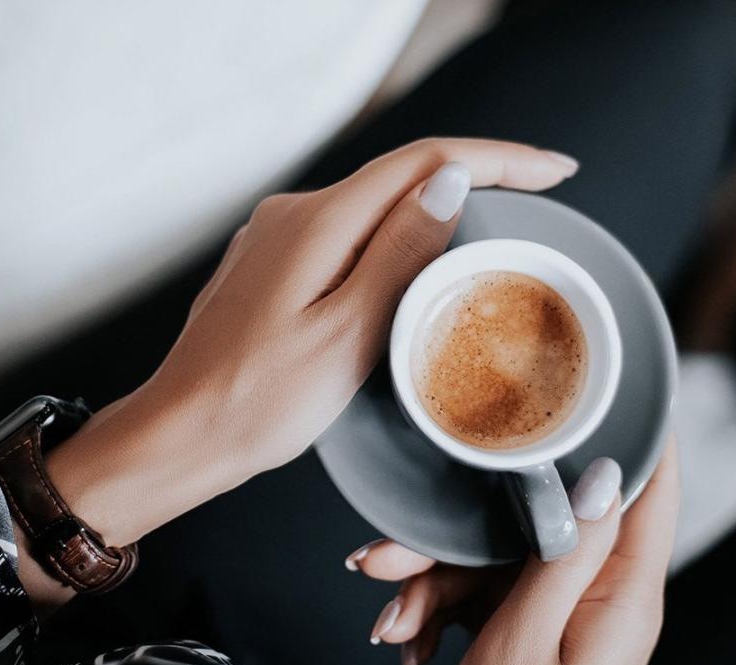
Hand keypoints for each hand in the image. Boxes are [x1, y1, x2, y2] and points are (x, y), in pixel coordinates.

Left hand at [18, 139, 577, 606]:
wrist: (180, 435)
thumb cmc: (258, 401)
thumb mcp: (349, 334)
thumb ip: (400, 253)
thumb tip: (450, 183)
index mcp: (317, 223)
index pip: (425, 163)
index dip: (499, 159)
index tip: (555, 171)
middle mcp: (294, 214)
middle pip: (402, 175)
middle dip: (479, 174)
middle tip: (544, 191)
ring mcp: (278, 238)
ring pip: (376, 204)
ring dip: (439, 204)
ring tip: (500, 219)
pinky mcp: (273, 266)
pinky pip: (350, 232)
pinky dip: (398, 234)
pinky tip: (423, 257)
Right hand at [350, 440, 680, 664]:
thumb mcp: (528, 639)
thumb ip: (563, 552)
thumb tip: (604, 474)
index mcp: (626, 599)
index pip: (651, 491)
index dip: (639, 427)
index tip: (618, 372)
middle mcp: (605, 600)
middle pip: (547, 523)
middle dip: (464, 535)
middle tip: (394, 555)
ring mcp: (569, 615)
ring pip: (502, 556)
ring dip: (436, 582)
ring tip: (390, 614)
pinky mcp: (536, 631)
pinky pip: (487, 592)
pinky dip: (440, 609)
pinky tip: (406, 638)